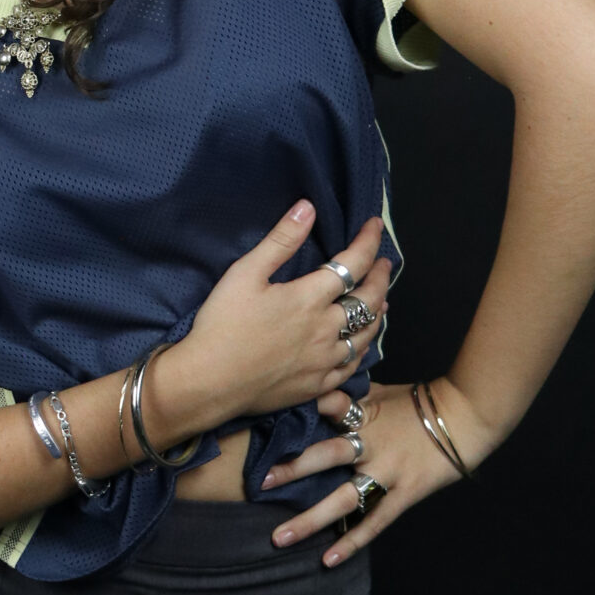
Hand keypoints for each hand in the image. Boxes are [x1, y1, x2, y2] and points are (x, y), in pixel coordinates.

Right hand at [162, 203, 391, 435]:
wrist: (210, 382)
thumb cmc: (222, 325)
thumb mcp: (244, 273)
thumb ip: (280, 241)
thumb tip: (307, 208)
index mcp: (310, 298)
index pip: (353, 264)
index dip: (368, 241)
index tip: (375, 225)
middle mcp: (326, 329)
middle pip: (369, 300)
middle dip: (381, 277)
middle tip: (384, 263)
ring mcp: (325, 360)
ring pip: (367, 335)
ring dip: (378, 314)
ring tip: (381, 301)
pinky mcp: (317, 385)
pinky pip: (352, 366)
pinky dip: (363, 350)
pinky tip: (360, 345)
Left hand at [262, 373, 491, 564]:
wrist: (467, 416)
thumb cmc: (420, 402)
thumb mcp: (380, 391)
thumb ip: (347, 394)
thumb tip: (315, 385)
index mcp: (362, 413)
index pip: (325, 408)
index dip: (297, 412)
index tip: (263, 421)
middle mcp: (369, 443)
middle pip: (325, 455)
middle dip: (292, 469)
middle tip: (260, 483)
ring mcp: (387, 471)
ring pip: (343, 498)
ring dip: (310, 519)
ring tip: (279, 538)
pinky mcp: (404, 493)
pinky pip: (374, 521)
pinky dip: (351, 541)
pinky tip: (326, 560)